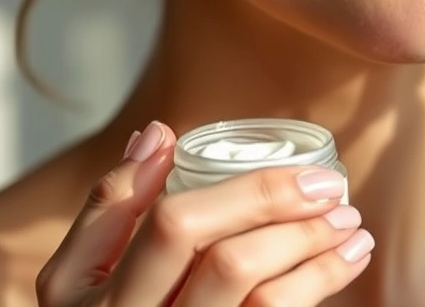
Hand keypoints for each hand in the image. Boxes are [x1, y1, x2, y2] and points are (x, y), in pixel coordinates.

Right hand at [36, 122, 373, 305]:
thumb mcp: (73, 275)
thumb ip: (109, 205)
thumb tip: (157, 133)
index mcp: (92, 298)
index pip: (174, 228)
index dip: (242, 191)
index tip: (297, 168)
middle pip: (229, 263)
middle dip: (287, 217)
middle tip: (330, 187)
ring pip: (263, 300)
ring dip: (315, 254)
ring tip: (350, 223)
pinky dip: (319, 285)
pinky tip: (345, 260)